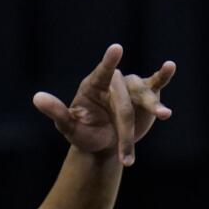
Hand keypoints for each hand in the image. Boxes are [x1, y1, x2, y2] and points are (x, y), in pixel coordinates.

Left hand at [34, 45, 176, 164]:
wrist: (105, 145)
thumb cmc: (85, 134)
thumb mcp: (69, 126)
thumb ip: (57, 112)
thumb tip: (37, 98)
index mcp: (94, 86)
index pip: (102, 72)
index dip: (109, 62)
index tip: (117, 49)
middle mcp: (114, 83)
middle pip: (123, 102)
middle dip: (126, 130)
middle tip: (127, 159)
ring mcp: (131, 88)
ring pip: (143, 95)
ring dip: (154, 107)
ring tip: (165, 115)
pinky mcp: (146, 96)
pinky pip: (156, 83)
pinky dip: (163, 75)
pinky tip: (171, 66)